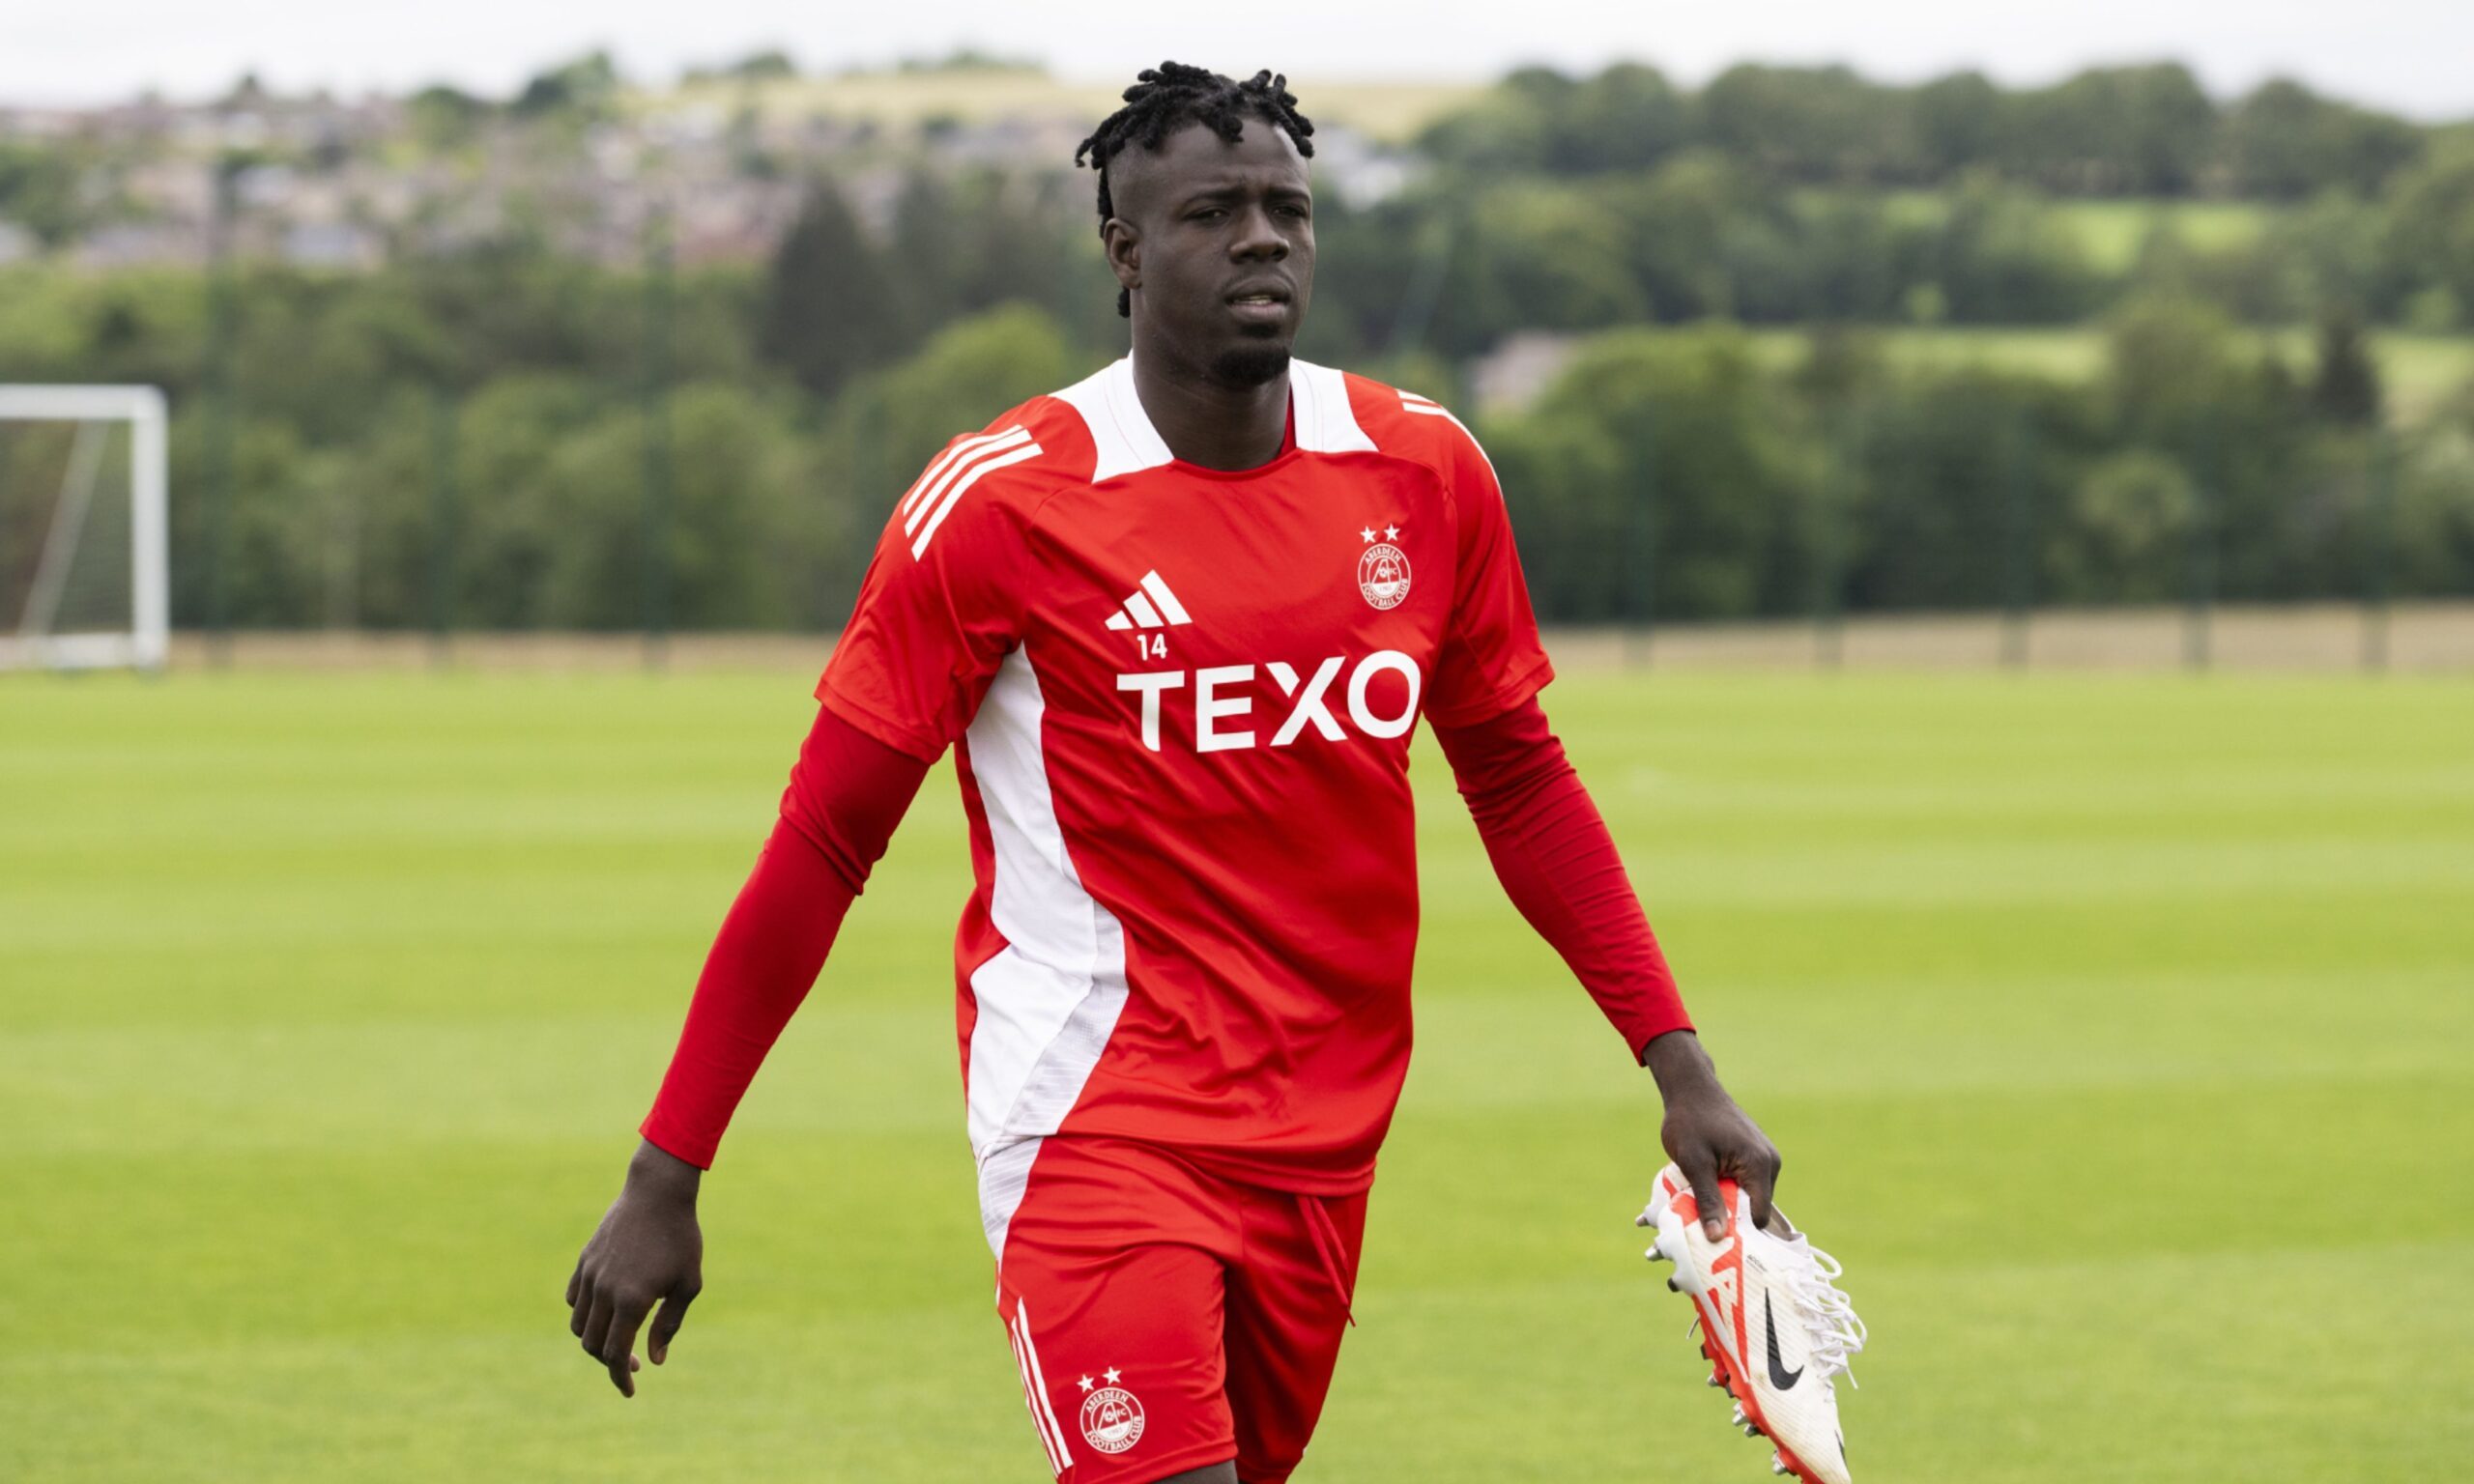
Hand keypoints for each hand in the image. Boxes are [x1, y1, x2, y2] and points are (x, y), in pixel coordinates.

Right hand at [566, 1139, 704, 1396]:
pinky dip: (583, 1315)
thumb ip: (668, 1325)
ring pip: (579, 1324)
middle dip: (611, 1363)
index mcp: (632, 1299)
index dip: (621, 1378)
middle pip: (593, 1345)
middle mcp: (604, 1290)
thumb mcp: (687, 1284)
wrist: (657, 1193)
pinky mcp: (584, 1260)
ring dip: (595, 1341)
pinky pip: (573, 1299)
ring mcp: (590, 1274)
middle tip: (635, 1363)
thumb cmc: (680, 1238)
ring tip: (619, 1339)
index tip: (630, 1391)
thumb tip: (653, 1360)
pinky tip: (604, 1314)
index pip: (616, 1354)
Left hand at [1641, 1030, 1781, 1240]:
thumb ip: (1708, 1200)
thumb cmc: (1689, 1122)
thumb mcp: (1694, 1163)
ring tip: (1701, 1204)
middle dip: (1731, 1219)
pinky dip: (1728, 1190)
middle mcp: (1770, 1163)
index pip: (1760, 1217)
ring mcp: (1765, 1158)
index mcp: (1760, 1165)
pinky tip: (1707, 1188)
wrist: (1691, 1089)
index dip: (1740, 1233)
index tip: (1717, 1243)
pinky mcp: (1755, 1155)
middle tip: (1702, 1226)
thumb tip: (1717, 1238)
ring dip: (1727, 1203)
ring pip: (1748, 1197)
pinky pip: (1745, 1183)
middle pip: (1755, 1209)